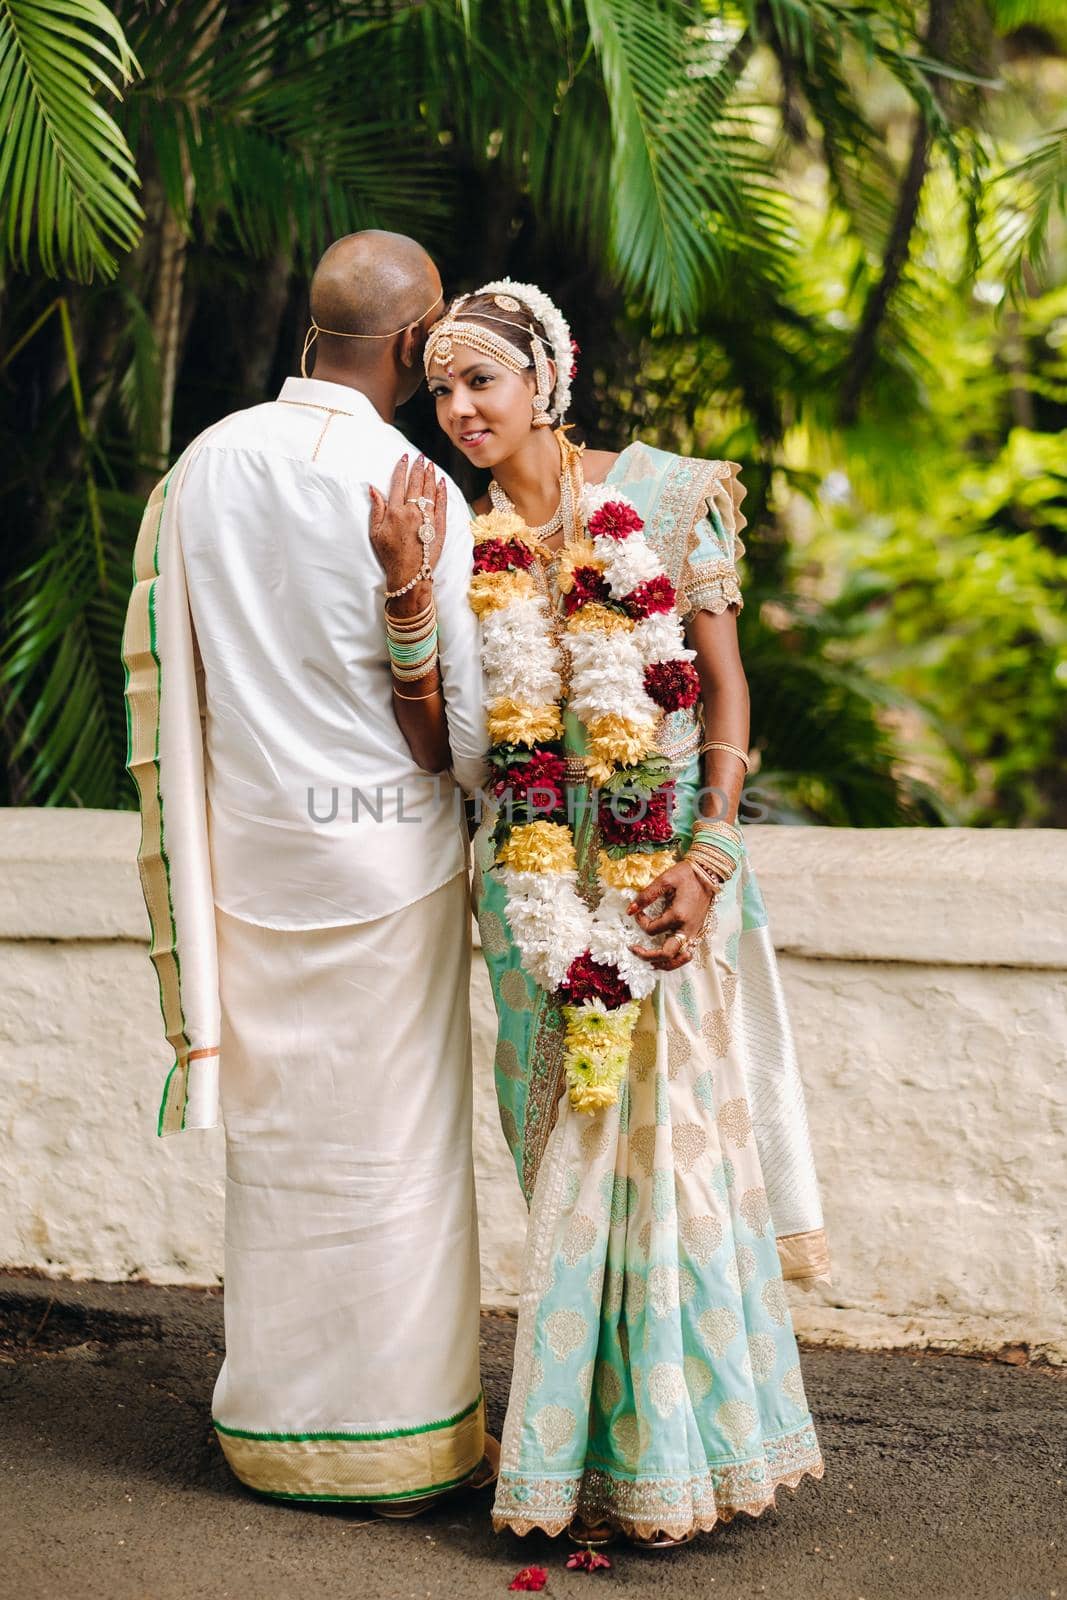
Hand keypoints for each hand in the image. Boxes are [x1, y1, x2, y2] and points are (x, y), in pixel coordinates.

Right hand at [369, 455, 446, 589]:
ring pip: (430, 491)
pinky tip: (441, 482)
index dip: (401, 469)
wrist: (409, 573)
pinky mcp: (439, 526)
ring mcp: (427, 518)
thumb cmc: (390, 555)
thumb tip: (373, 488)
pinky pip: (442, 504)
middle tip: (420, 457)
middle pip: (416, 483)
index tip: (404, 458)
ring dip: (430, 476)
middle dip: (418, 468)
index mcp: (395, 511)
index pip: (398, 483)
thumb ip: (376, 509)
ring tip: (430, 465)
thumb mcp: (376, 532)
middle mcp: (412, 511)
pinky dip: (442, 492)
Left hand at [627, 861, 714, 970]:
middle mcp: (687, 929)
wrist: (708, 874)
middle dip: (648, 956)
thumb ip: (646, 896)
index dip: (640, 922)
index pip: (651, 930)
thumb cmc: (686, 875)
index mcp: (678, 916)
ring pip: (678, 959)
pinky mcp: (696, 932)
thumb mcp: (664, 880)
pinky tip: (666, 956)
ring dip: (663, 963)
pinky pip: (685, 952)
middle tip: (634, 949)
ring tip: (649, 961)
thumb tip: (630, 910)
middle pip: (666, 954)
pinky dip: (675, 959)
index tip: (638, 912)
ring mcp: (693, 932)